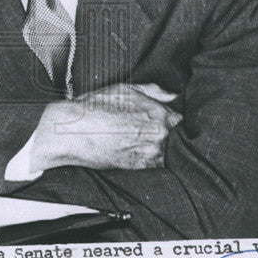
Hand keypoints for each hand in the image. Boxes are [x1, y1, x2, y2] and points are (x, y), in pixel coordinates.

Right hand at [30, 83, 181, 171]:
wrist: (73, 132)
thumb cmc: (96, 107)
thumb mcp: (126, 89)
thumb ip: (154, 91)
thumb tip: (172, 95)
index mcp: (159, 114)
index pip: (184, 121)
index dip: (179, 121)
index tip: (174, 122)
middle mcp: (159, 136)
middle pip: (179, 140)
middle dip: (173, 136)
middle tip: (157, 132)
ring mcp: (150, 154)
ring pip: (170, 154)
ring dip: (164, 149)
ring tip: (147, 143)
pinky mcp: (139, 168)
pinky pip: (156, 166)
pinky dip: (153, 160)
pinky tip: (140, 152)